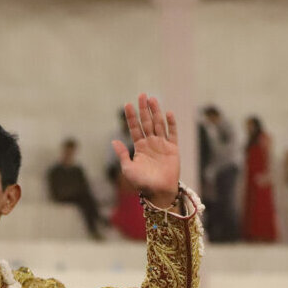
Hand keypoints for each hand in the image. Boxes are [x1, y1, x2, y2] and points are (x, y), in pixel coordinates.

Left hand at [112, 93, 179, 208]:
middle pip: (147, 122)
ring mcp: (162, 145)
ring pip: (159, 124)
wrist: (158, 192)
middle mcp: (151, 143)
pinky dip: (171, 124)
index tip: (127, 104)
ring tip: (152, 99)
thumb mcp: (128, 169)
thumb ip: (122, 154)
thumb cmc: (142, 183)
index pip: (134, 128)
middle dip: (144, 109)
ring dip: (156, 112)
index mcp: (139, 147)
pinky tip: (168, 113)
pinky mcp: (173, 149)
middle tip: (142, 95)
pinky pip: (172, 134)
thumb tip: (114, 140)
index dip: (131, 117)